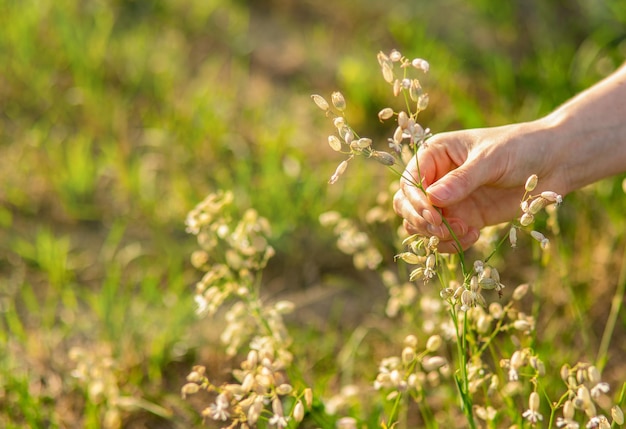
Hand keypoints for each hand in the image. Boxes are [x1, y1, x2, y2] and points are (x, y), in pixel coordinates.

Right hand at [393, 121, 562, 251]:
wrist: (554, 162)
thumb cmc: (520, 148)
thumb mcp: (491, 159)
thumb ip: (462, 180)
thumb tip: (431, 198)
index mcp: (435, 154)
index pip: (409, 181)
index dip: (415, 201)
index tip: (433, 217)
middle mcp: (436, 177)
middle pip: (407, 204)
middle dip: (420, 221)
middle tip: (442, 231)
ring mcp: (449, 200)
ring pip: (421, 224)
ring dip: (435, 235)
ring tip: (462, 233)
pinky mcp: (464, 218)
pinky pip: (444, 237)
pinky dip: (452, 243)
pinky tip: (473, 236)